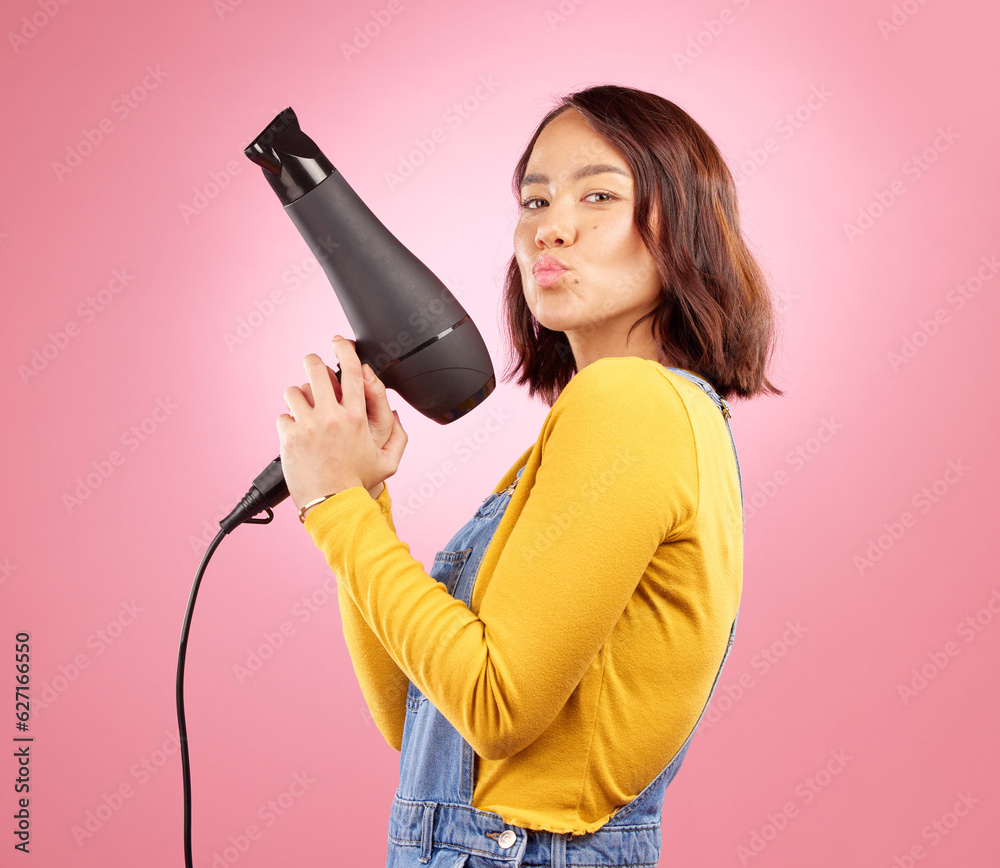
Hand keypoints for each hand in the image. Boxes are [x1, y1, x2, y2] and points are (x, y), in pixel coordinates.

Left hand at [277, 336, 406, 510]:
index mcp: (356, 417)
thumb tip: (395, 414)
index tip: (339, 342)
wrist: (333, 505)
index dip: (344, 349)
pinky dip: (288, 423)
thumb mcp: (388, 462)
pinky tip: (296, 435)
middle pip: (315, 370)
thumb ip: (398, 436)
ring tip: (303, 408)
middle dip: (312, 362)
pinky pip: (282, 416)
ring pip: (293, 390)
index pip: (351, 371)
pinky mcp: (289, 437)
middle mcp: (331, 417)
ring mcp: (307, 425)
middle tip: (312, 366)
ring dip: (298, 396)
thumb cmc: (358, 485)